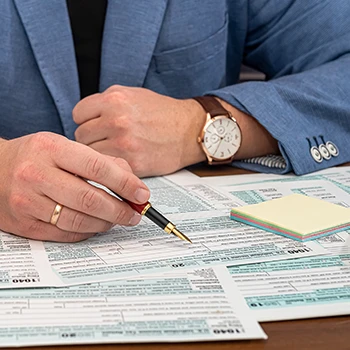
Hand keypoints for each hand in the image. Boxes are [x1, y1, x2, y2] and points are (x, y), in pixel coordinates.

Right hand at [0, 132, 149, 241]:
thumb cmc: (36, 156)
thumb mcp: (65, 147)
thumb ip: (100, 161)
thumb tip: (132, 183)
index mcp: (51, 149)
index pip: (97, 167)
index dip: (125, 184)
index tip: (142, 194)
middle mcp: (37, 175)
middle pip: (89, 199)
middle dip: (119, 210)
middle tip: (134, 214)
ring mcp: (28, 202)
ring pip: (78, 221)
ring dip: (105, 223)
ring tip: (117, 219)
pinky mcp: (25, 224)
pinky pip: (65, 234)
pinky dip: (87, 232)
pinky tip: (95, 225)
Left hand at [73, 85, 206, 176]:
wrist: (189, 131)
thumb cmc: (162, 113)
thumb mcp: (132, 94)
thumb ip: (106, 102)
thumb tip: (85, 116)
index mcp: (114, 100)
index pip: (78, 114)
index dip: (86, 121)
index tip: (94, 126)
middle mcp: (116, 120)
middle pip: (81, 136)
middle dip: (91, 139)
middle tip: (106, 141)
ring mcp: (124, 143)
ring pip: (91, 155)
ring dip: (100, 155)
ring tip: (114, 151)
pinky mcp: (133, 163)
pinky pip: (108, 168)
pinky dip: (112, 166)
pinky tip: (124, 159)